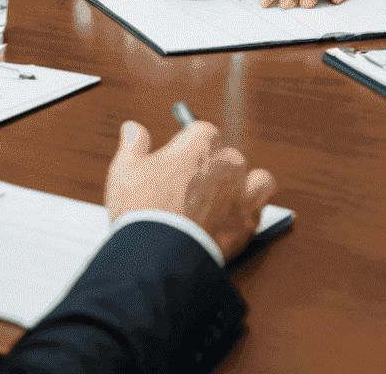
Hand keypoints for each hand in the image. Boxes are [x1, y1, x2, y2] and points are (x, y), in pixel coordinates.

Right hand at [105, 119, 274, 261]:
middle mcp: (227, 163)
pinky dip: (249, 214)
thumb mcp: (126, 170)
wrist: (158, 258)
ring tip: (223, 201)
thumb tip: (132, 128)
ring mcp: (241, 193)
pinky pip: (259, 210)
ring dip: (245, 186)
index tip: (176, 163)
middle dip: (213, 169)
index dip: (188, 148)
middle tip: (190, 190)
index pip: (202, 132)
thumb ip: (134, 143)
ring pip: (257, 179)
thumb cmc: (143, 210)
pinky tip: (231, 222)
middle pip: (227, 156)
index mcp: (201, 144)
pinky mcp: (248, 223)